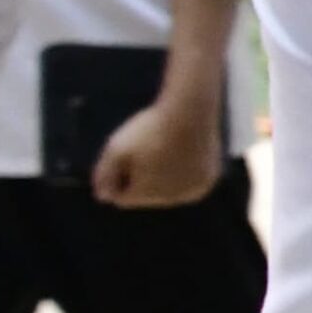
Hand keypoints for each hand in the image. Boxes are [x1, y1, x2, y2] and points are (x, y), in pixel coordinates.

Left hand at [94, 92, 219, 207]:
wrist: (190, 113)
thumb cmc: (149, 130)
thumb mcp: (115, 149)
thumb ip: (104, 175)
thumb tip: (103, 197)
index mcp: (145, 195)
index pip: (123, 197)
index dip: (120, 177)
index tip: (127, 155)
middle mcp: (170, 200)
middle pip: (148, 195)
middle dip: (144, 178)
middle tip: (148, 149)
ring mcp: (192, 190)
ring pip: (170, 189)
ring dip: (165, 176)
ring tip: (165, 149)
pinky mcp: (209, 179)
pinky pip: (190, 181)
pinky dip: (185, 171)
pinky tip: (183, 152)